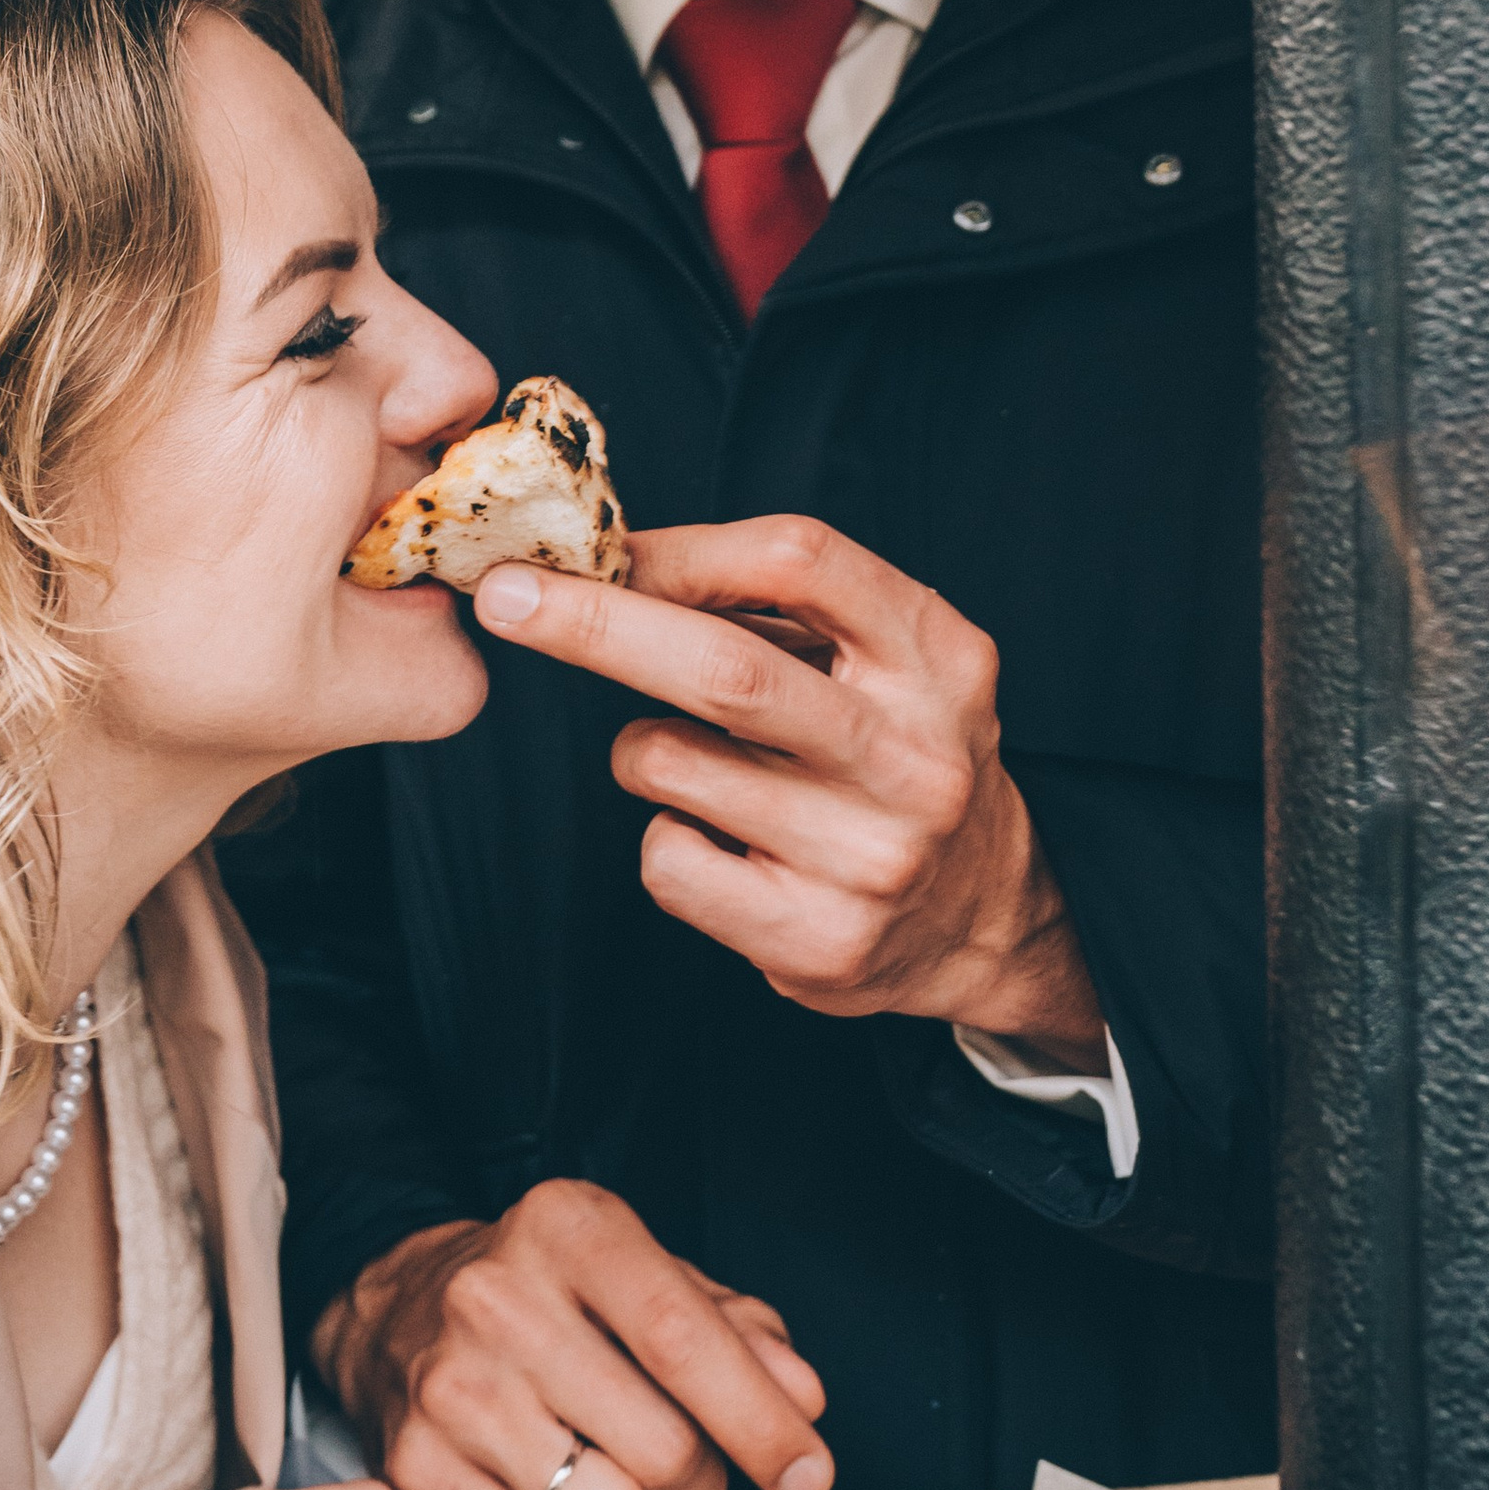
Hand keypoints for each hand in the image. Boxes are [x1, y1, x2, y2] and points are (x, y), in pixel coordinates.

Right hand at [316, 1180, 830, 1489]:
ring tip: (601, 1468)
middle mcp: (499, 1300)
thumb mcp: (642, 1273)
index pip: (680, 1337)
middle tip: (677, 1460)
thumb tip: (800, 1400)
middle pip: (661, 1450)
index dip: (760, 1421)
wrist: (392, 1307)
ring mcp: (450, 1388)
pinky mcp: (414, 1471)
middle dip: (699, 1481)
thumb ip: (734, 1328)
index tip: (809, 1474)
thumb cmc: (545, 1294)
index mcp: (569, 1229)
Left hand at [473, 517, 1104, 1060]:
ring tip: (699, 760)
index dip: (686, 548)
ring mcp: (873, 857)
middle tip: (504, 595)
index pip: (801, 560)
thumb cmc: (887, 749)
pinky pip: (668, 859)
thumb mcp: (877, 654)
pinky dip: (665, 832)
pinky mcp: (820, 941)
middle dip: (594, 623)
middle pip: (726, 669)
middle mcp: (917, 758)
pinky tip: (725, 840)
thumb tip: (604, 557)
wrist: (984, 916)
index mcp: (939, 658)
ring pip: (671, 761)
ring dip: (642, 745)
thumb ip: (765, 602)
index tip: (603, 548)